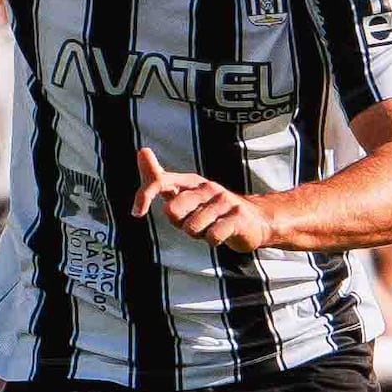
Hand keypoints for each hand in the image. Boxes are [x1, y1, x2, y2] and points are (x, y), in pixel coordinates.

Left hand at [128, 146, 275, 254]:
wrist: (255, 221)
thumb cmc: (212, 210)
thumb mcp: (185, 196)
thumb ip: (160, 179)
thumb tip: (142, 151)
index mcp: (192, 182)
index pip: (161, 181)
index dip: (144, 195)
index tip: (137, 212)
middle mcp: (207, 187)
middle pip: (173, 210)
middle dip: (178, 224)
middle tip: (193, 223)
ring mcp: (224, 201)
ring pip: (192, 227)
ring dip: (198, 235)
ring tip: (210, 228)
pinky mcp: (238, 217)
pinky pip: (212, 236)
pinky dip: (213, 241)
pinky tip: (222, 235)